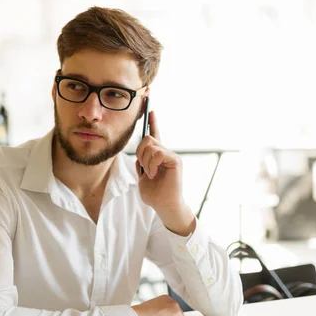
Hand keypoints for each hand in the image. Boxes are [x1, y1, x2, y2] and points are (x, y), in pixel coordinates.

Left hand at [135, 111, 195, 235]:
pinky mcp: (175, 160)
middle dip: (140, 153)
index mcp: (158, 156)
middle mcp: (166, 153)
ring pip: (151, 145)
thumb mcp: (143, 178)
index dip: (153, 122)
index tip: (150, 109)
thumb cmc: (155, 195)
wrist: (164, 206)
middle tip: (144, 168)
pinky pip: (158, 153)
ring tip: (151, 174)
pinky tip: (154, 174)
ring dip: (146, 161)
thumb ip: (142, 164)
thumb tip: (140, 155)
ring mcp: (171, 155)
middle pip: (147, 139)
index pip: (155, 135)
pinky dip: (152, 164)